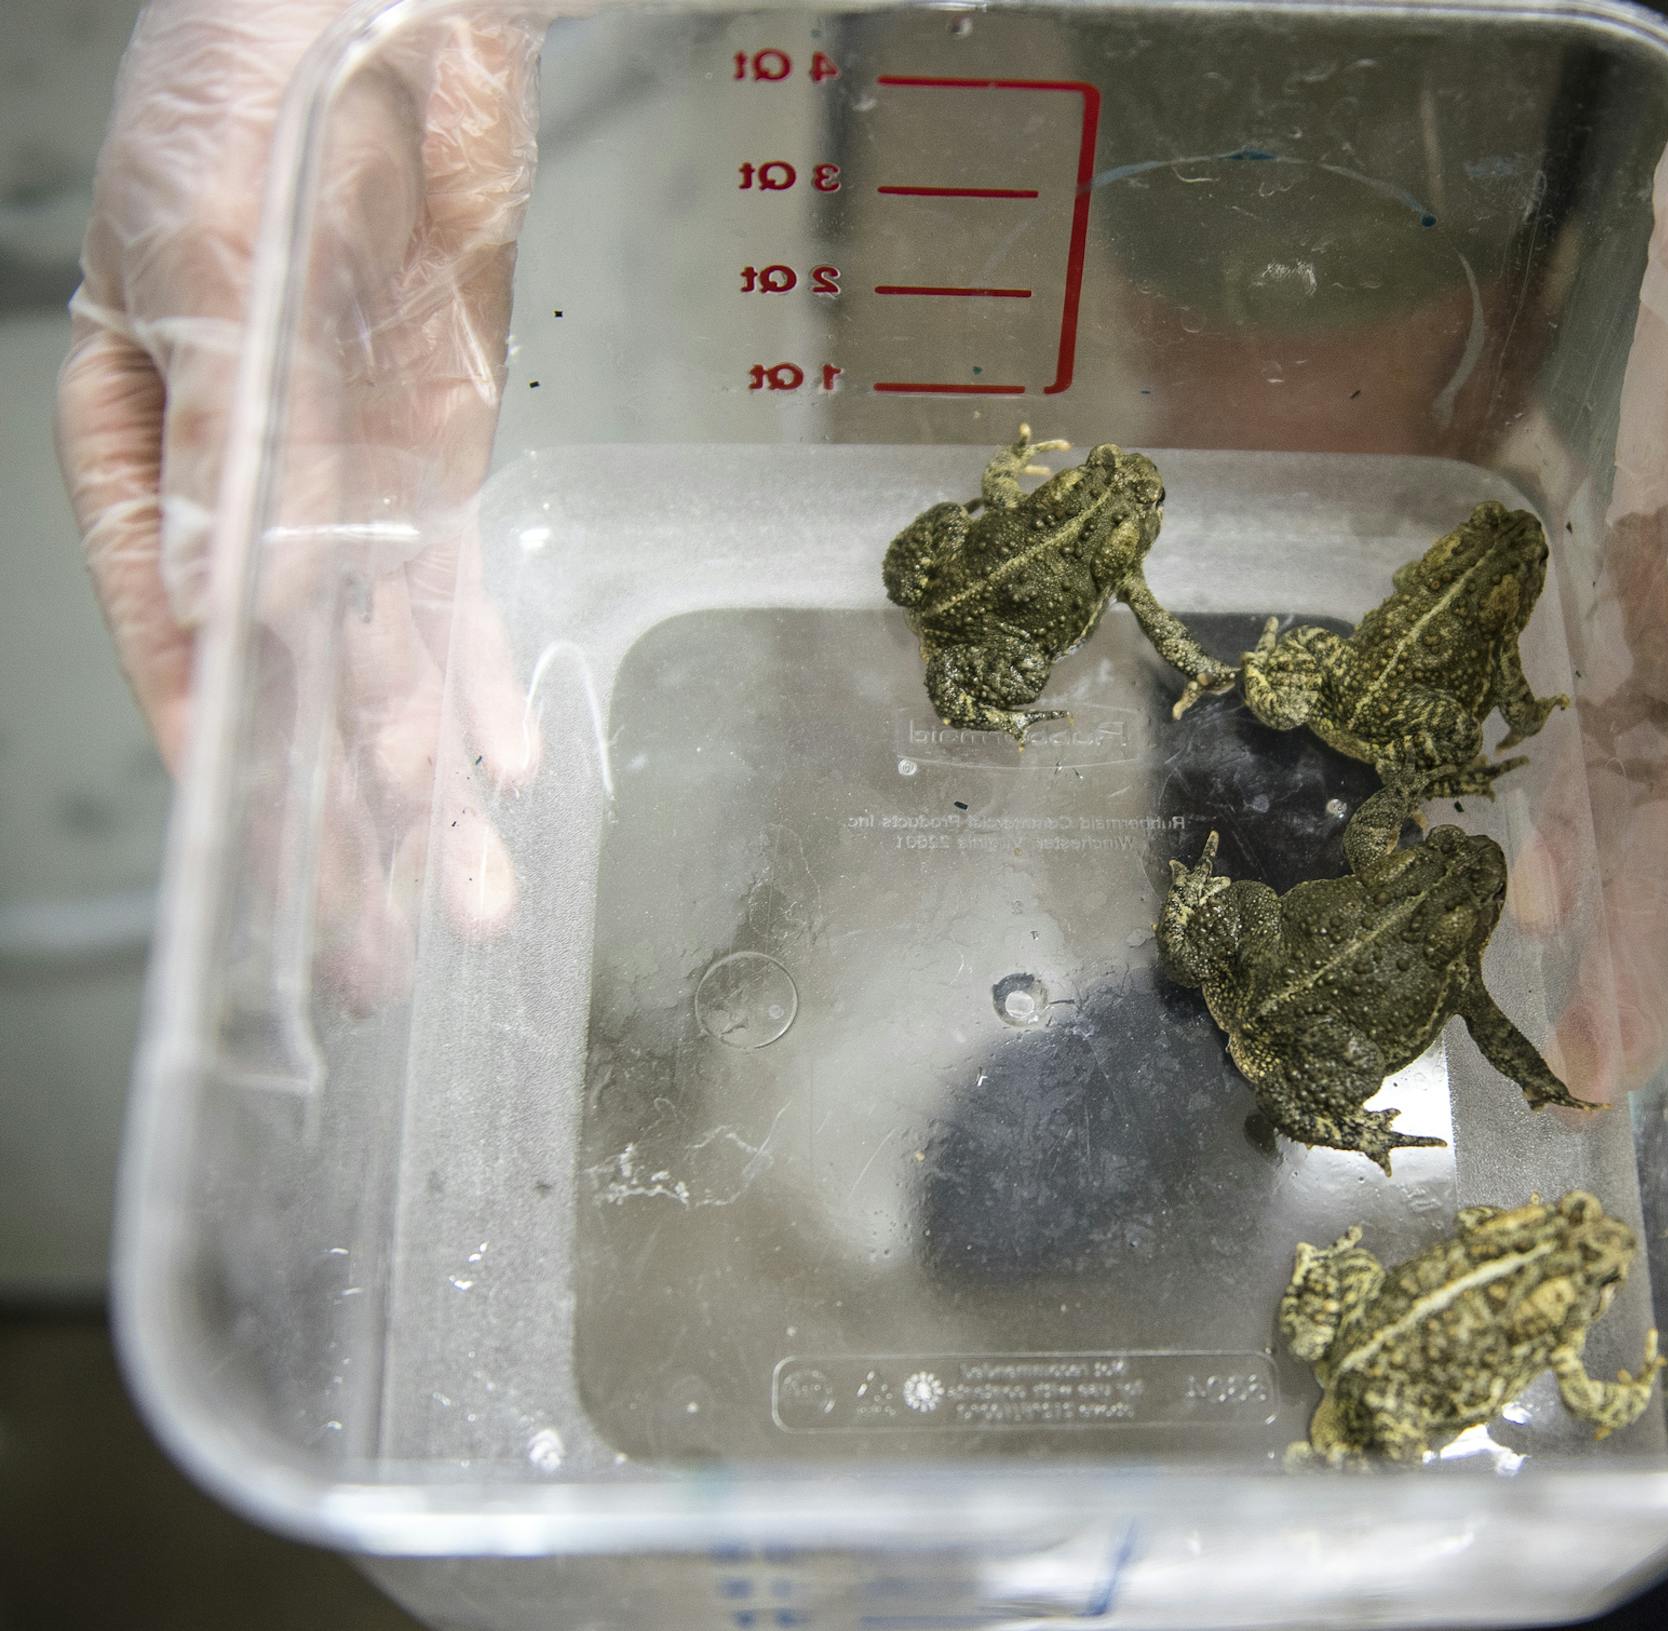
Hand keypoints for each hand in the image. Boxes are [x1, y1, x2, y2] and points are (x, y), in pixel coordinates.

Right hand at [57, 0, 543, 1006]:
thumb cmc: (249, 94)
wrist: (385, 8)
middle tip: (371, 951)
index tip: (261, 865)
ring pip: (381, 659)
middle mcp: (245, 484)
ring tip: (461, 897)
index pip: (171, 627)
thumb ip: (223, 441)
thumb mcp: (204, 261)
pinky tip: (500, 765)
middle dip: (334, 816)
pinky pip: (453, 595)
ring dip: (421, 781)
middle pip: (286, 678)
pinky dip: (478, 677)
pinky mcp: (434, 456)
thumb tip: (233, 611)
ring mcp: (344, 477)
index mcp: (145, 439)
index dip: (223, 748)